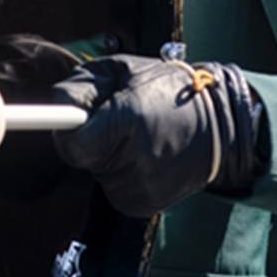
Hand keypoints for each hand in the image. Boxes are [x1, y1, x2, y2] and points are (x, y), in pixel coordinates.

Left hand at [49, 57, 264, 216]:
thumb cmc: (165, 89)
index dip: (68, 131)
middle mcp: (136, 160)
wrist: (222, 126)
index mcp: (129, 121)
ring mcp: (143, 188)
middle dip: (91, 139)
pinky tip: (147, 159)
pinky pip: (114, 189)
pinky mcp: (145, 206)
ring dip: (109, 158)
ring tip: (141, 138)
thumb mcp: (121, 70)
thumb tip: (54, 108)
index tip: (71, 120)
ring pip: (98, 174)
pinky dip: (122, 175)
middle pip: (83, 158)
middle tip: (118, 121)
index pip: (73, 144)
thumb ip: (80, 87)